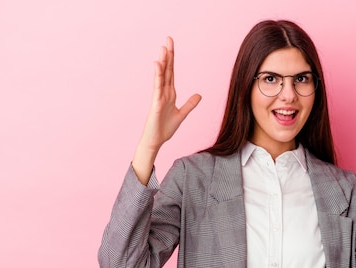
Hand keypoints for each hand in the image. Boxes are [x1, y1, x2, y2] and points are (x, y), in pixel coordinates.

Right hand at [132, 37, 200, 184]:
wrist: (156, 141)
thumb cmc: (165, 128)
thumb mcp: (182, 114)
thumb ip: (190, 104)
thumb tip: (199, 95)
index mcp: (170, 93)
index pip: (171, 72)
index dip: (172, 59)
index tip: (171, 45)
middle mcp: (163, 92)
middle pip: (166, 70)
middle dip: (168, 55)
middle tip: (168, 38)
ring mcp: (158, 96)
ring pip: (161, 76)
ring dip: (162, 62)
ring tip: (163, 48)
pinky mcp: (156, 103)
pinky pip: (157, 87)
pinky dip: (157, 76)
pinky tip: (157, 65)